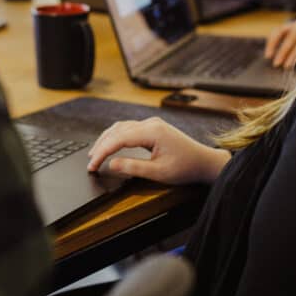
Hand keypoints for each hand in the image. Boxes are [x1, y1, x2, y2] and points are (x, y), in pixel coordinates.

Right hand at [87, 117, 230, 184]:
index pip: (118, 139)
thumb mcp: (159, 172)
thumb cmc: (186, 167)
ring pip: (121, 127)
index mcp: (152, 132)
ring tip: (95, 154)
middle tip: (91, 162)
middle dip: (101, 146)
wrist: (204, 161)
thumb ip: (133, 167)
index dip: (102, 152)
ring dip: (107, 139)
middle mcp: (150, 123)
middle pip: (117, 131)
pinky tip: (110, 144)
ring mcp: (152, 123)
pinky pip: (129, 128)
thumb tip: (111, 164)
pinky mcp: (153, 127)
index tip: (93, 165)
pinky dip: (116, 136)